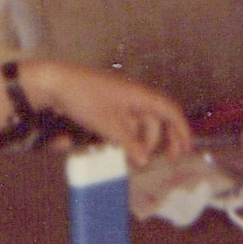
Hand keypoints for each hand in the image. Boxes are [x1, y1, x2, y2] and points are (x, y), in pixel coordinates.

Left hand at [25, 61, 192, 168]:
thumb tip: (144, 160)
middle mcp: (133, 95)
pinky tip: (118, 149)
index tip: (187, 149)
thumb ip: (129, 143)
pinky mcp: (107, 103)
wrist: (55, 83)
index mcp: (138, 95)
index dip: (181, 129)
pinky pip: (125, 121)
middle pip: (156, 118)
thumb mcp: (108, 125)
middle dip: (161, 140)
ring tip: (132, 160)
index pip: (169, 110)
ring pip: (139, 122)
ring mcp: (120, 98)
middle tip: (165, 160)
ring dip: (140, 141)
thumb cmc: (83, 99)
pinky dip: (126, 135)